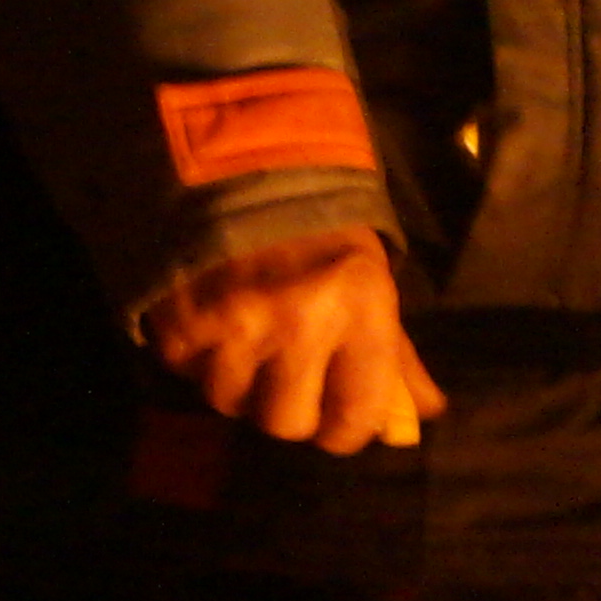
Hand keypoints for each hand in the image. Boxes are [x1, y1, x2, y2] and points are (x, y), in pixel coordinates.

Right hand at [140, 226, 444, 455]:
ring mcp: (235, 321)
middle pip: (286, 423)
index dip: (344, 430)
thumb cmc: (321, 238)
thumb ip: (396, 362)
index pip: (354, 417)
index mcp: (361, 310)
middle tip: (285, 381)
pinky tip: (210, 328)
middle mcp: (300, 320)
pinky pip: (187, 373)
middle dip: (286, 410)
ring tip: (244, 350)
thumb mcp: (372, 289)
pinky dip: (196, 360)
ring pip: (229, 403)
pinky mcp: (183, 317)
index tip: (335, 418)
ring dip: (237, 386)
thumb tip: (416, 421)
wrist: (244, 170)